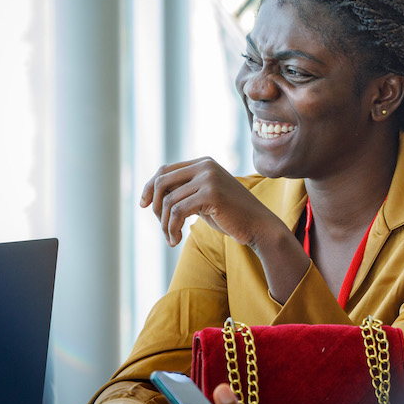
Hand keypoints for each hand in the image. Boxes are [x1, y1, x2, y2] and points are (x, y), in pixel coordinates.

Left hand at [140, 157, 281, 247]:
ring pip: (168, 201)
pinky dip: (172, 228)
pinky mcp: (211, 194)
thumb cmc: (232, 216)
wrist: (259, 226)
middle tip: (162, 227)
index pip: (165, 170)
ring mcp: (208, 178)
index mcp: (204, 163)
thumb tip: (152, 195)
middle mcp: (205, 166)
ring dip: (165, 224)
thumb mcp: (205, 198)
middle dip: (155, 207)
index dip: (149, 187)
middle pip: (162, 182)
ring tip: (171, 238)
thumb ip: (185, 192)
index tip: (144, 205)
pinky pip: (177, 211)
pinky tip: (176, 240)